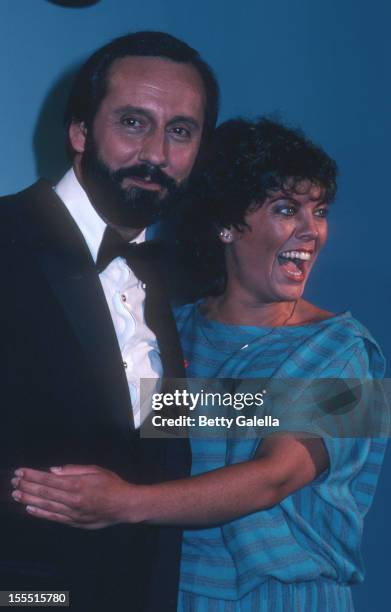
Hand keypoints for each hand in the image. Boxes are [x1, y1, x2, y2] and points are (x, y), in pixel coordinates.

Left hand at [11, 465, 138, 528]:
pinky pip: (53, 517)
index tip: (21, 472)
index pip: (49, 479)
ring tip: (16, 494)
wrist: (125, 505)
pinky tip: (30, 509)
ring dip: (29, 500)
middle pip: (44, 493)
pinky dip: (40, 513)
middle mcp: (72, 500)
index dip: (33, 476)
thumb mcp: (95, 470)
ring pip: (46, 506)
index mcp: (78, 484)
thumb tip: (53, 471)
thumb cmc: (112, 485)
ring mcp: (72, 513)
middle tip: (14, 482)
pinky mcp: (74, 522)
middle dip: (27, 486)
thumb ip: (73, 470)